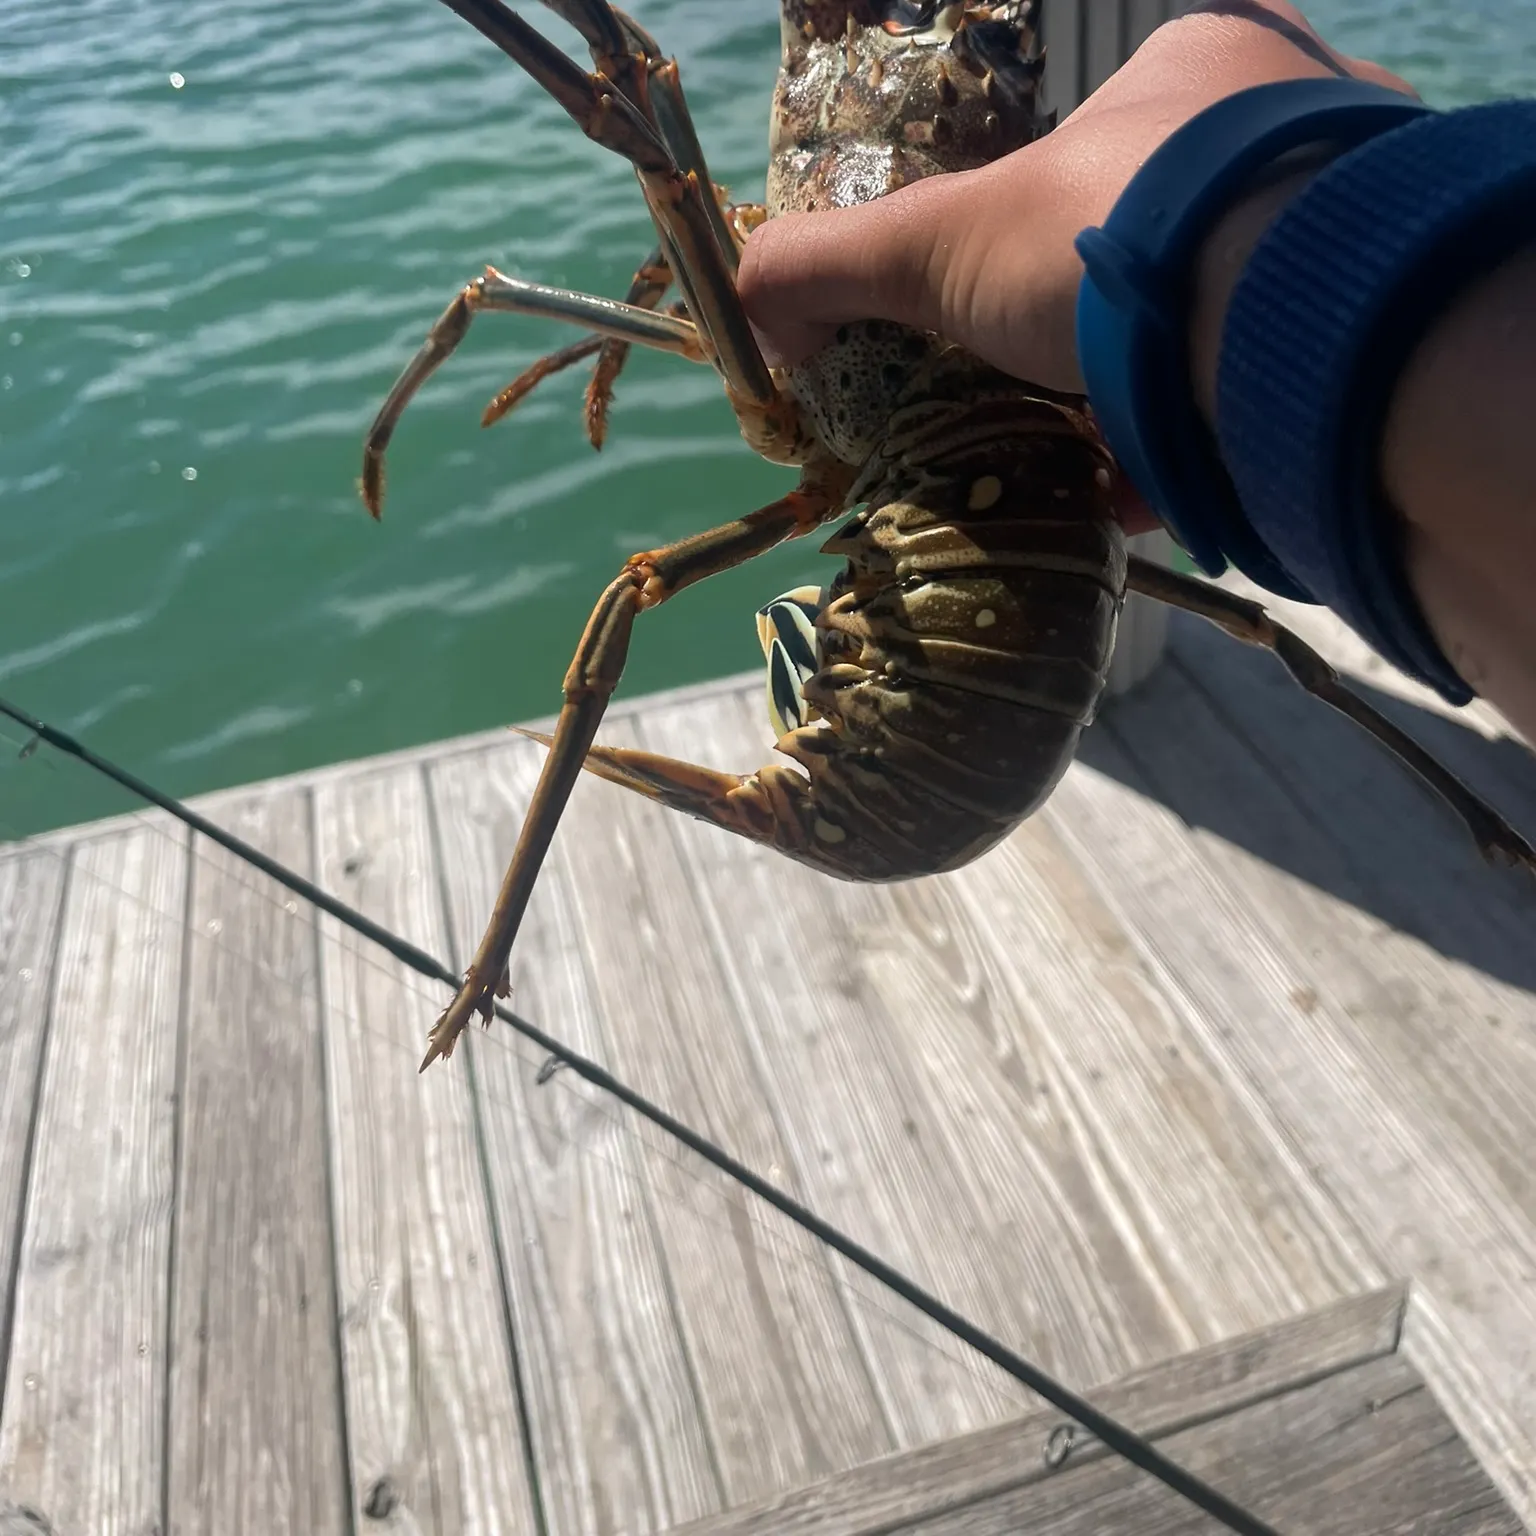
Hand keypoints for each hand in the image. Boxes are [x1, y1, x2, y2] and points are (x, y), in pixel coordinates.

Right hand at [738, 0, 1412, 398]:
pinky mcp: (1372, 335)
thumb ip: (832, 264)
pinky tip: (1148, 488)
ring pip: (1234, 309)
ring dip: (1160, 381)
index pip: (1111, 130)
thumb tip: (753, 312)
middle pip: (1176, 226)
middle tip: (1057, 374)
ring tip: (1094, 445)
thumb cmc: (1108, 240)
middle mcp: (1300, 128)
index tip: (1018, 286)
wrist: (1284, 329)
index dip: (1052, 210)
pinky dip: (1207, 440)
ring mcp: (1353, 232)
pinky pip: (1280, 381)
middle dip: (1108, 309)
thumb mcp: (938, 243)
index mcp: (1200, 69)